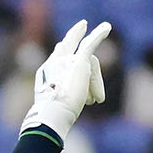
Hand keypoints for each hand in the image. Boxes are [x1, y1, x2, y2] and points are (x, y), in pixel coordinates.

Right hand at [20, 19, 110, 141]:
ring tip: (96, 100)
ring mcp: (66, 61)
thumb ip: (57, 106)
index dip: (61, 52)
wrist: (52, 117)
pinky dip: (99, 34)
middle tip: (81, 25)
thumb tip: (47, 127)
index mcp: (45, 74)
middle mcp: (53, 63)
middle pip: (71, 55)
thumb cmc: (51, 121)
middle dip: (73, 38)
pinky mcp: (79, 61)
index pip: (55, 58)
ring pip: (88, 64)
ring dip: (94, 83)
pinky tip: (107, 27)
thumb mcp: (54, 111)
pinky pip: (91, 44)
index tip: (61, 44)